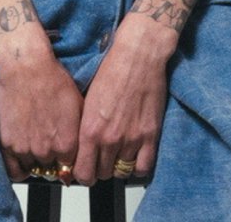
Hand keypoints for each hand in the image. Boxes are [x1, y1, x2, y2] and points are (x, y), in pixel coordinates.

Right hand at [0, 41, 84, 183]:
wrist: (26, 67)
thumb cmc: (53, 81)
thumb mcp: (79, 106)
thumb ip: (82, 135)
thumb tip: (84, 151)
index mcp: (67, 144)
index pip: (71, 168)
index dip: (68, 160)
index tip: (65, 154)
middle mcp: (46, 151)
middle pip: (52, 169)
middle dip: (53, 159)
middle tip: (49, 145)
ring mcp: (25, 149)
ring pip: (34, 169)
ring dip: (36, 162)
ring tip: (36, 145)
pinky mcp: (7, 144)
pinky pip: (13, 170)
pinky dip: (19, 168)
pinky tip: (23, 160)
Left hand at [73, 16, 176, 184]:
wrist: (137, 55)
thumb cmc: (111, 70)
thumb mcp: (86, 99)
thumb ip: (84, 127)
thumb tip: (79, 146)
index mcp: (89, 130)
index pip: (82, 172)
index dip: (82, 175)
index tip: (85, 171)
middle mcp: (109, 138)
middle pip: (102, 174)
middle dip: (100, 170)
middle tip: (102, 160)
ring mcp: (131, 139)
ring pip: (122, 172)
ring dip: (119, 167)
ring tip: (118, 156)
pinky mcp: (151, 135)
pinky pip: (144, 167)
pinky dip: (139, 167)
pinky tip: (135, 157)